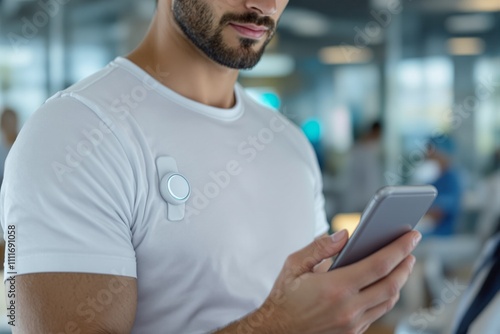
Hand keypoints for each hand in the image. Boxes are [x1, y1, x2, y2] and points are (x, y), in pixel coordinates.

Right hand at [244, 230, 419, 333]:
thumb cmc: (284, 296)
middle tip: (410, 249)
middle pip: (391, 284)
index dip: (399, 248)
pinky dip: (387, 296)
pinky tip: (385, 283)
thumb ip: (320, 247)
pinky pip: (378, 312)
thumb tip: (345, 234)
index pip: (378, 264)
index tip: (411, 236)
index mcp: (335, 287)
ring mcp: (352, 324)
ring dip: (400, 281)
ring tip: (402, 264)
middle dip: (406, 264)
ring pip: (388, 301)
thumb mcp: (294, 265)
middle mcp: (348, 308)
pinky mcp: (352, 333)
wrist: (276, 330)